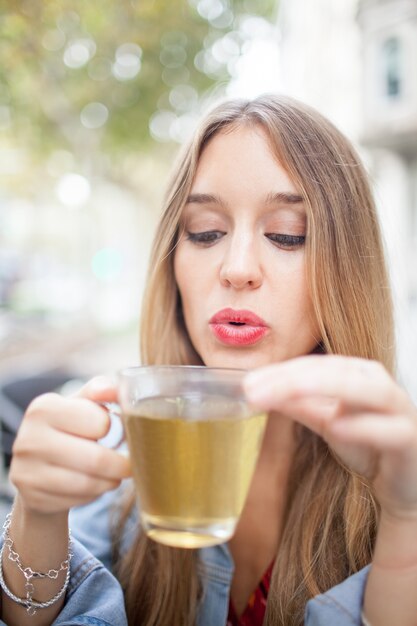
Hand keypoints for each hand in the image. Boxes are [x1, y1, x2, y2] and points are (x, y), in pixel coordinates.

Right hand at [10, 377, 130, 514]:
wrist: (39, 464)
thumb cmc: (70, 428)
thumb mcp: (83, 404)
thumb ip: (102, 391)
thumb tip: (114, 389)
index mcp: (44, 407)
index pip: (100, 422)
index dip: (114, 428)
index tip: (116, 431)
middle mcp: (29, 438)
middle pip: (96, 459)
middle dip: (122, 464)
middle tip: (130, 464)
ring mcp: (26, 471)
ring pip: (88, 484)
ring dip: (110, 481)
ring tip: (114, 474)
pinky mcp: (32, 498)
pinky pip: (78, 501)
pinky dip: (94, 494)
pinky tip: (93, 485)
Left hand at [244, 355, 416, 519]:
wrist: (405, 478)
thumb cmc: (367, 442)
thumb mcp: (325, 420)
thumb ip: (297, 404)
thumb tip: (257, 391)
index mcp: (356, 372)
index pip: (314, 365)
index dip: (279, 372)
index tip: (247, 384)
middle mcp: (378, 383)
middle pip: (336, 371)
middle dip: (293, 378)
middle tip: (254, 390)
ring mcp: (398, 409)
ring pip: (368, 390)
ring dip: (326, 388)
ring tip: (288, 393)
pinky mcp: (409, 438)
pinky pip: (390, 430)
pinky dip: (364, 426)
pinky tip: (337, 425)